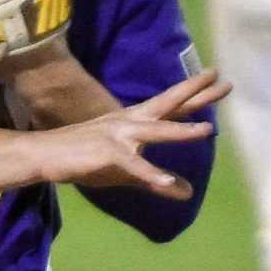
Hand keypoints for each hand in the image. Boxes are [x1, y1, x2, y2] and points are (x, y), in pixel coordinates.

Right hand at [33, 71, 225, 197]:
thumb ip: (159, 182)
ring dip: (181, 130)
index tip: (217, 77)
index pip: (171, 104)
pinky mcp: (108, 155)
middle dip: (197, 94)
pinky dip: (150, 174)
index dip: (195, 92)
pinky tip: (166, 181)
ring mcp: (119, 136)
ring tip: (207, 129)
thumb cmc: (86, 158)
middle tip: (223, 82)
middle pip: (170, 105)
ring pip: (156, 132)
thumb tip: (189, 193)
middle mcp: (131, 122)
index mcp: (135, 120)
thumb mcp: (127, 171)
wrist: (47, 154)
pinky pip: (133, 166)